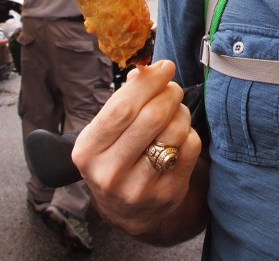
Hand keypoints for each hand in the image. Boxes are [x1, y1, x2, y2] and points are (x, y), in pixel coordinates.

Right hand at [72, 60, 202, 240]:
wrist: (128, 210)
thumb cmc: (115, 156)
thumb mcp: (105, 132)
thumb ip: (123, 99)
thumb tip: (149, 69)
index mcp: (88, 151)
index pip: (122, 108)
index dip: (148, 83)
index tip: (164, 67)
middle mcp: (110, 173)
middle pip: (152, 117)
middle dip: (169, 93)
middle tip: (172, 88)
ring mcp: (140, 188)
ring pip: (174, 131)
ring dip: (181, 112)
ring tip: (174, 112)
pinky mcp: (167, 194)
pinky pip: (190, 147)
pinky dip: (189, 132)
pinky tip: (179, 135)